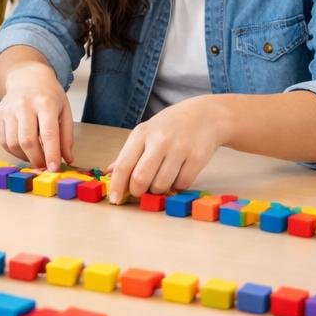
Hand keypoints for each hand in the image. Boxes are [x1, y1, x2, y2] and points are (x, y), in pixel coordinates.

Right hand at [0, 59, 73, 170]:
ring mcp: (8, 110)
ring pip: (13, 143)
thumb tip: (67, 159)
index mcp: (45, 103)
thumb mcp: (64, 112)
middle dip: (36, 159)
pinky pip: (3, 141)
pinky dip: (14, 151)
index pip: (48, 133)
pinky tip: (23, 150)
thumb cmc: (49, 97)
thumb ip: (66, 136)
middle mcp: (24, 105)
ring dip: (25, 157)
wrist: (27, 78)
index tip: (54, 169)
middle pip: (27, 140)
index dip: (51, 154)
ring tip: (34, 157)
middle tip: (44, 167)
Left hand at [106, 96, 228, 203]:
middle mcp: (160, 140)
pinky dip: (177, 186)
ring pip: (161, 184)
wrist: (205, 115)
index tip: (114, 199)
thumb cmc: (169, 126)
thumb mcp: (145, 133)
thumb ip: (128, 154)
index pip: (124, 165)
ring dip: (158, 190)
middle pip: (141, 178)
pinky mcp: (198, 158)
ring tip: (160, 180)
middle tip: (140, 191)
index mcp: (141, 134)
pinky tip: (177, 175)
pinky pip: (182, 184)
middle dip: (137, 191)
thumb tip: (109, 173)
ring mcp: (180, 149)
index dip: (117, 185)